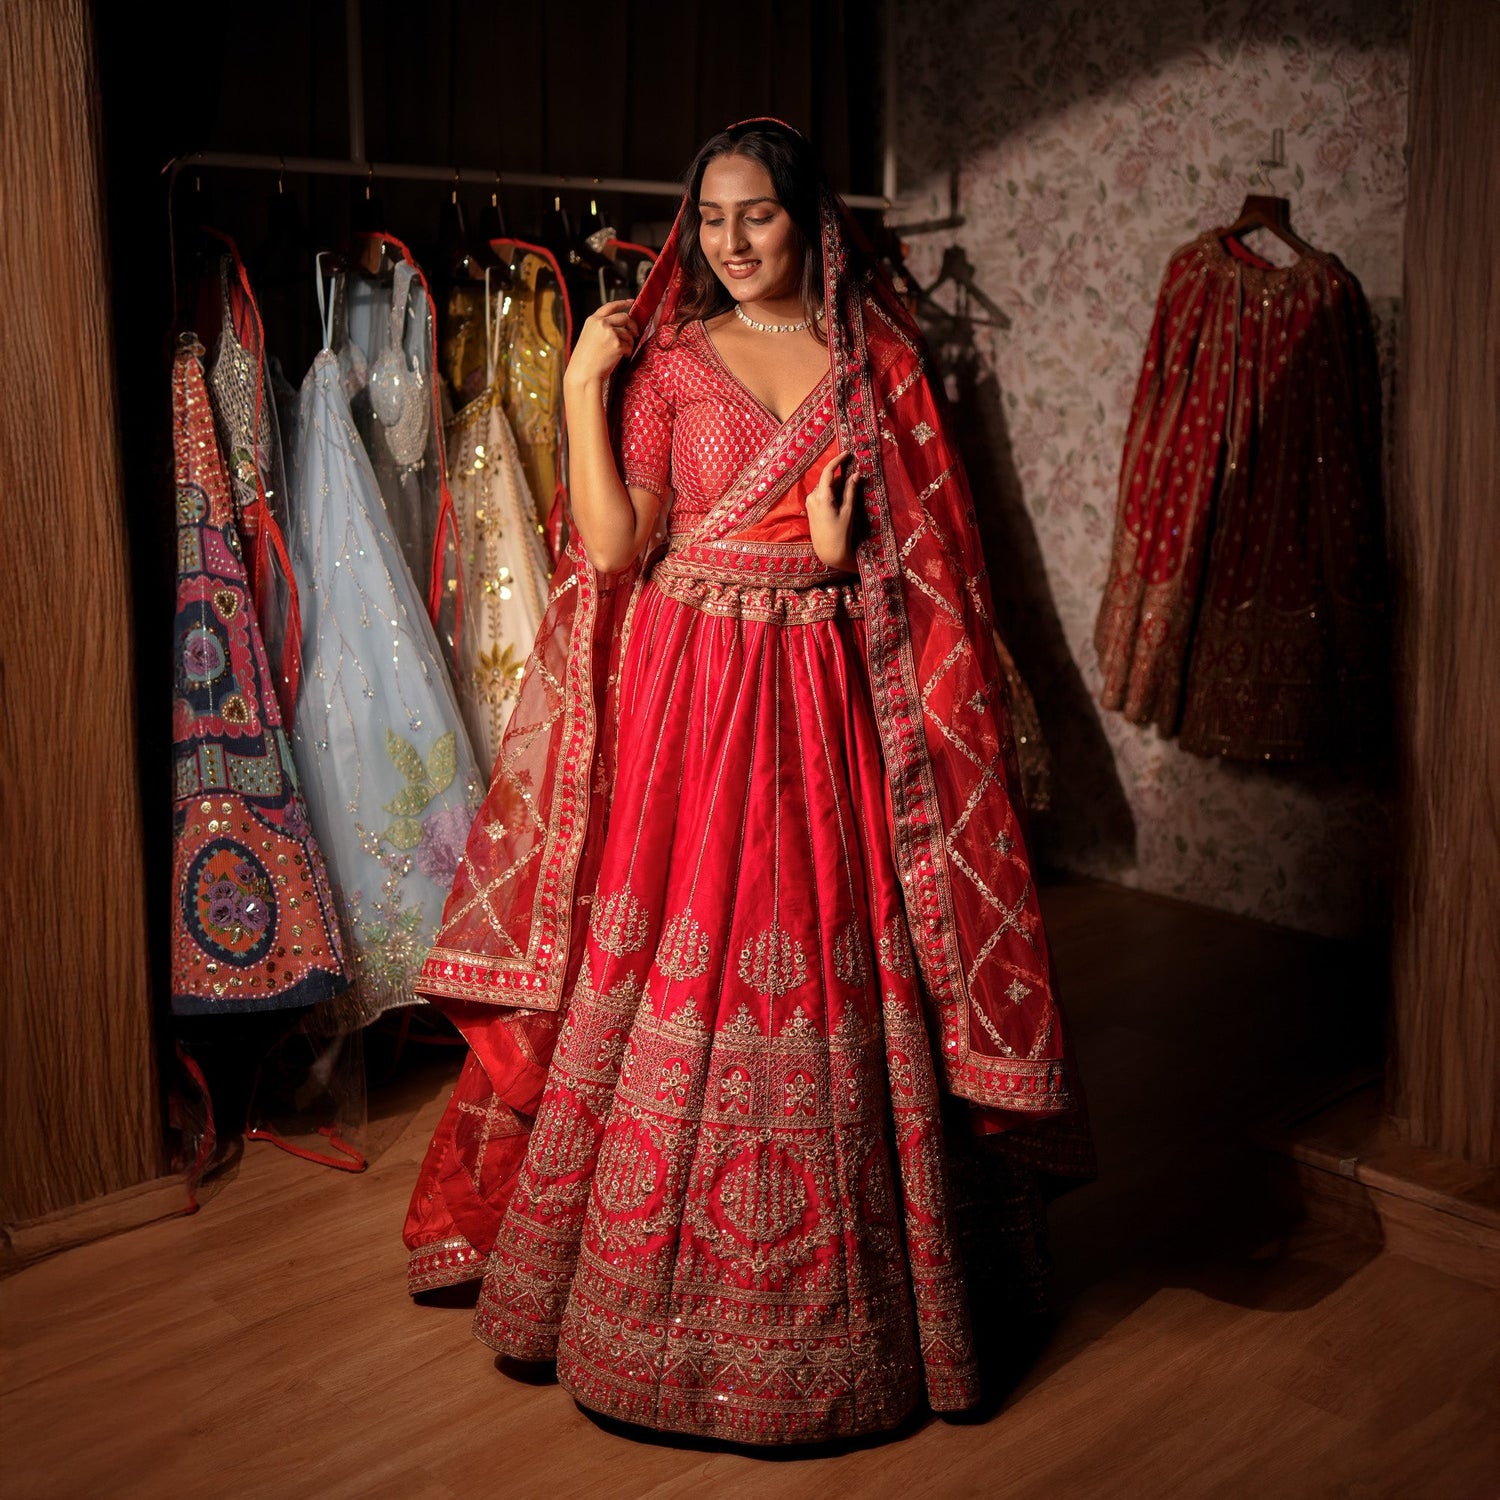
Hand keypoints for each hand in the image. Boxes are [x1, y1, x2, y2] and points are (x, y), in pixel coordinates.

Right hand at [563, 299, 638, 389]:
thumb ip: (601, 329)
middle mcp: (601, 323)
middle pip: (624, 317)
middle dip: (632, 325)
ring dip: (630, 342)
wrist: (583, 374)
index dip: (622, 303)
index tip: (630, 301)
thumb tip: (621, 327)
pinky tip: (623, 357)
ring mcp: (610, 333)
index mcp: (592, 320)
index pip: (610, 306)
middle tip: (635, 333)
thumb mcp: (589, 337)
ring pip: (628, 333)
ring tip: (625, 351)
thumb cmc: (585, 360)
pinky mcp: (617, 344)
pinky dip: (628, 351)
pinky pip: (629, 345)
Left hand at [805, 449, 859, 572]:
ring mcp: (809, 502)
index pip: (828, 471)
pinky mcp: (810, 508)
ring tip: (849, 495)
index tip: (847, 452)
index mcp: (821, 496)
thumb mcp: (848, 511)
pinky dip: (832, 493)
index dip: (838, 460)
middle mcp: (812, 497)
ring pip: (825, 487)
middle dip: (841, 477)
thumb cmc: (840, 533)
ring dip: (837, 486)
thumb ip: (851, 490)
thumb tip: (856, 473)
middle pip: (828, 480)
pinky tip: (841, 501)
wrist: (828, 552)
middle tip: (855, 477)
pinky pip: (822, 495)